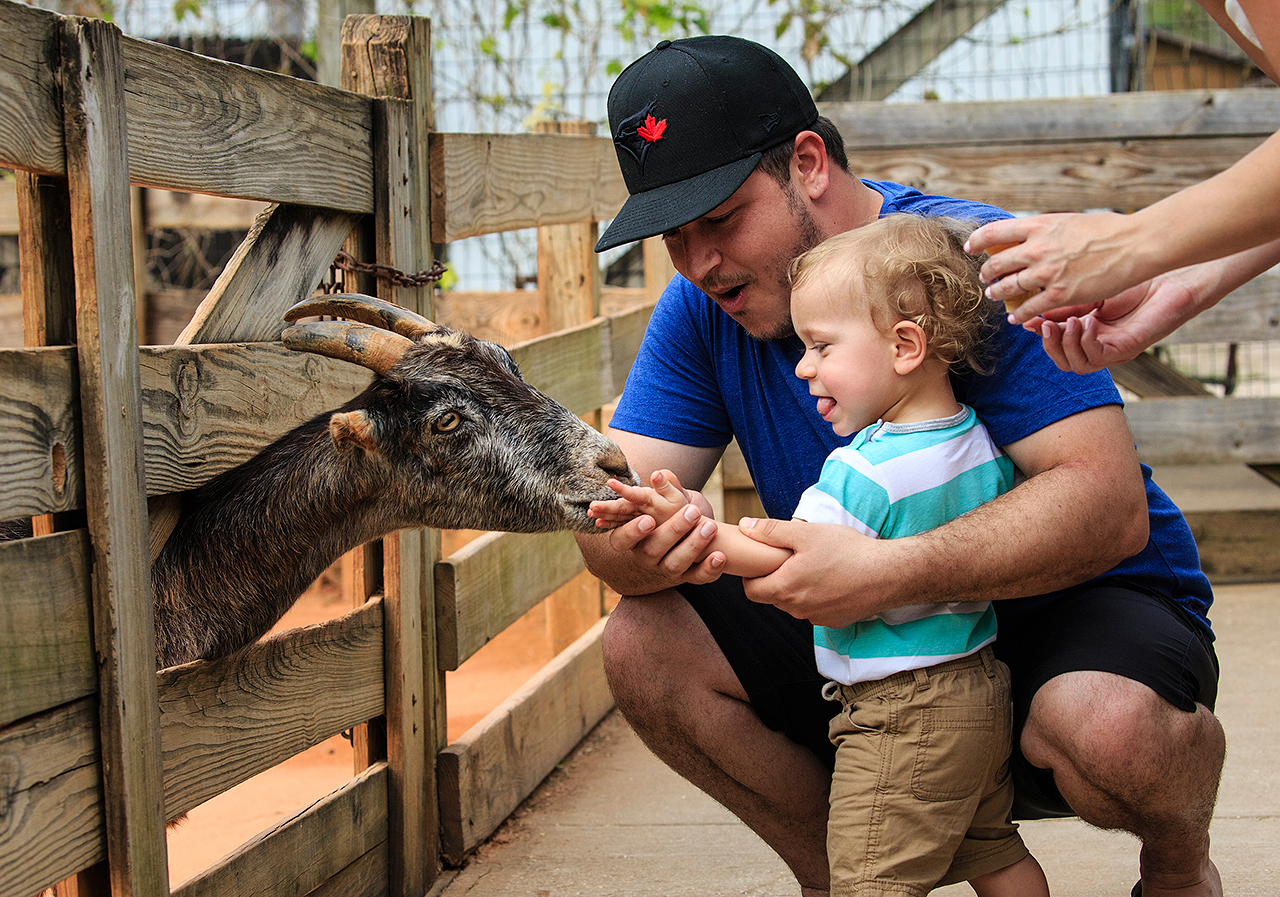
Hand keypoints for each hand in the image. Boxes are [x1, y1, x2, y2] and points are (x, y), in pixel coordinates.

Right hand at [589, 469, 724, 584]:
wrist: (684, 540)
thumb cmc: (668, 515)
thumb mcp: (663, 502)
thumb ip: (664, 490)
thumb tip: (660, 474)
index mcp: (633, 538)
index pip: (622, 539)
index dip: (632, 531)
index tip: (649, 519)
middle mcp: (646, 556)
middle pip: (652, 549)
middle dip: (673, 530)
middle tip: (693, 512)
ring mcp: (666, 569)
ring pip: (675, 564)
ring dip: (693, 545)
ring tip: (710, 527)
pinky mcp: (687, 578)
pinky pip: (697, 578)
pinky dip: (709, 569)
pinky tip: (720, 556)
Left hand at [735, 517, 896, 627]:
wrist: (888, 574)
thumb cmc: (848, 551)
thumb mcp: (806, 534)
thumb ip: (771, 531)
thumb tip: (744, 527)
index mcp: (785, 588)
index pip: (751, 591)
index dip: (752, 575)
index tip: (763, 560)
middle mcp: (797, 609)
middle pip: (772, 597)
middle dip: (774, 579)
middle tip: (788, 558)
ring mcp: (816, 617)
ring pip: (793, 604)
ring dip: (795, 588)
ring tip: (812, 566)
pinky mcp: (833, 620)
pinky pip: (813, 609)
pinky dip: (815, 596)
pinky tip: (830, 578)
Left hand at [966, 212, 1144, 322]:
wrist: (1135, 244)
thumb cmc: (1108, 230)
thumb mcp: (1068, 221)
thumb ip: (1046, 230)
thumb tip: (1030, 236)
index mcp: (1040, 226)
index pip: (994, 232)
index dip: (977, 241)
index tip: (971, 247)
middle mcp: (1038, 249)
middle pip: (996, 264)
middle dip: (986, 273)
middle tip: (985, 277)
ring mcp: (1047, 273)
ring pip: (1007, 287)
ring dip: (997, 293)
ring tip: (994, 295)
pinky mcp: (1060, 294)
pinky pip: (1028, 309)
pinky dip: (1018, 315)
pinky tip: (1014, 318)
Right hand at [1025, 270, 1198, 373]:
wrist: (1172, 277)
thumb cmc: (1137, 278)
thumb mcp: (1091, 289)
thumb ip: (1066, 303)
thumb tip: (1033, 310)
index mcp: (1088, 328)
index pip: (1056, 340)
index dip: (1039, 333)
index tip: (1023, 320)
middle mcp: (1098, 343)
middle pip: (1062, 360)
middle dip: (1048, 344)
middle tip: (1043, 324)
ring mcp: (1111, 350)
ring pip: (1075, 365)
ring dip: (1065, 344)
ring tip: (1068, 322)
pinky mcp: (1124, 351)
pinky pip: (1095, 358)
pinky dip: (1085, 342)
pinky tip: (1087, 322)